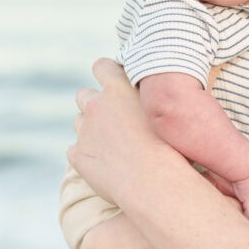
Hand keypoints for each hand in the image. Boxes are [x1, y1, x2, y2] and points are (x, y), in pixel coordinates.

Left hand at [70, 58, 154, 204]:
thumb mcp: (166, 111)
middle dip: (95, 104)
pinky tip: (107, 166)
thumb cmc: (173, 147)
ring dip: (91, 130)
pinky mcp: (78, 155)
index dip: (106, 73)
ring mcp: (84, 131)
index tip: (115, 84)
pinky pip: (75, 151)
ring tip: (114, 146)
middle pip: (84, 95)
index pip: (102, 66)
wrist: (156, 182)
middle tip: (114, 120)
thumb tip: (159, 93)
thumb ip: (153, 97)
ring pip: (79, 122)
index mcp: (118, 88)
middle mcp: (96, 105)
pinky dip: (87, 156)